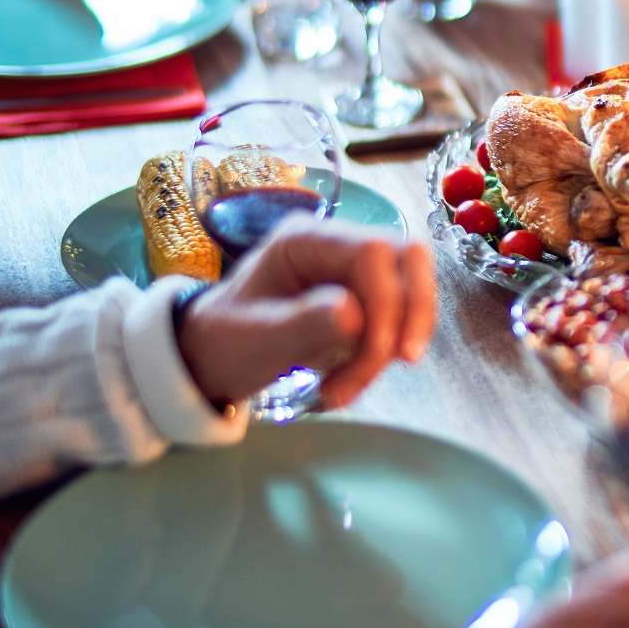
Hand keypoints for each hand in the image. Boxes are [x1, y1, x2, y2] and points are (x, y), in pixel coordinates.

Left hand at [175, 218, 437, 406]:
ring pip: (411, 293)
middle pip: (409, 261)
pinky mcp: (367, 299)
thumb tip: (354, 313)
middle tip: (403, 362)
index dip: (390, 300)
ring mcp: (355, 272)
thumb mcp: (254, 338)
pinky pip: (399, 320)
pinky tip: (351, 379)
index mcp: (306, 239)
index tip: (381, 352)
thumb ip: (302, 323)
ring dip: (393, 345)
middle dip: (411, 315)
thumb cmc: (228, 341)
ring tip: (346, 388)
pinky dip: (385, 354)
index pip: (375, 252)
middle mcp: (338, 246)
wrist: (217, 358)